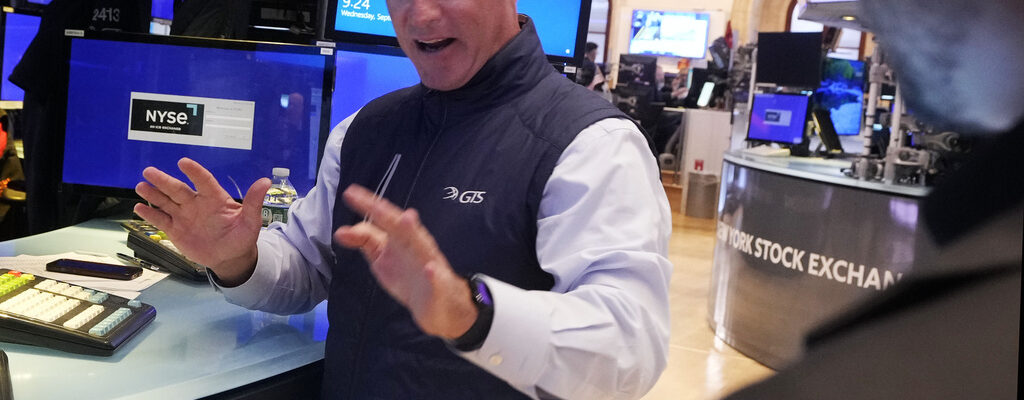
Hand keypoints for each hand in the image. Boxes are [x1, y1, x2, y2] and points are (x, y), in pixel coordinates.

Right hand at [134, 158, 270, 285]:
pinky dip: (150, 214)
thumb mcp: (251, 220)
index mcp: (214, 198)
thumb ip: (254, 202)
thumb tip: (266, 181)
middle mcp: (196, 203)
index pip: (203, 181)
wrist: (230, 257)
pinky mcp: (176, 229)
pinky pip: (161, 220)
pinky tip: (139, 208)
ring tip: (141, 186)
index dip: (194, 172)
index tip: (183, 162)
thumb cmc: (241, 236)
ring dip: (153, 194)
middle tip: (149, 171)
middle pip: (178, 189)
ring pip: (166, 202)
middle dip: (164, 180)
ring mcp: (184, 215)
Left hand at [334, 184, 476, 338]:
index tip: (350, 194)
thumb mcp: (382, 257)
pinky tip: (430, 269)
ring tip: (408, 219)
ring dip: (415, 234)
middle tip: (374, 205)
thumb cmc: (409, 274)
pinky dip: (433, 274)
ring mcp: (428, 264)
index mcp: (400, 238)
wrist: (439, 301)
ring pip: (422, 246)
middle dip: (388, 215)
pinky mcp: (438, 285)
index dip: (368, 205)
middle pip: (401, 227)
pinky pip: (437, 279)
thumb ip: (365, 241)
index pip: (383, 217)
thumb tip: (340, 231)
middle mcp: (415, 245)